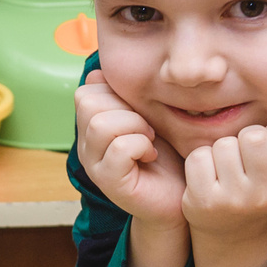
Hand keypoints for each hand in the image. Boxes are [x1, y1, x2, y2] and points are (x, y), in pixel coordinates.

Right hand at [74, 72, 186, 228]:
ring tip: (149, 140)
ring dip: (135, 125)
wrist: (180, 195)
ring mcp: (94, 165)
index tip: (139, 112)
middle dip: (126, 107)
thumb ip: (124, 96)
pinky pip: (120, 147)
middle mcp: (85, 145)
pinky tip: (150, 155)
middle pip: (88, 102)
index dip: (116, 92)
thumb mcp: (146, 115)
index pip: (86, 91)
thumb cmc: (166, 154)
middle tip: (147, 127)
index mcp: (90, 126)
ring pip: (101, 123)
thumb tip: (99, 71)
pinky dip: (141, 146)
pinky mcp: (109, 182)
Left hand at [181, 121, 266, 240]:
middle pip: (254, 137)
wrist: (229, 235)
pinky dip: (200, 159)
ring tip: (225, 167)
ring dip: (222, 149)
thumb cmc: (261, 193)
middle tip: (243, 154)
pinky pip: (199, 157)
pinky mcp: (205, 201)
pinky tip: (207, 175)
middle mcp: (264, 196)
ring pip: (225, 144)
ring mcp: (233, 200)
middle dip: (246, 137)